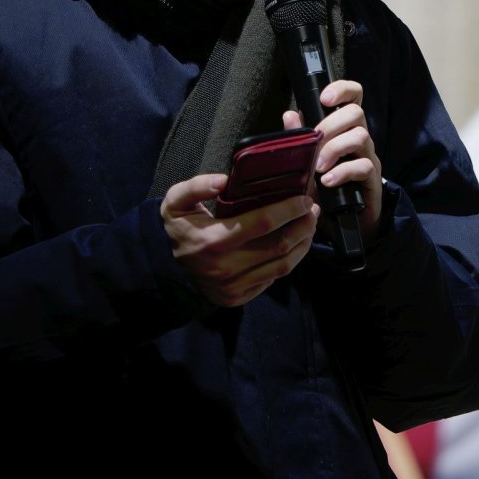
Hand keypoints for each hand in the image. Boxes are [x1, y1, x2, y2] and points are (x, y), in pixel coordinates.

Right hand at [161, 174, 319, 308]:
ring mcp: (234, 287)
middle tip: (313, 210)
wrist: (165, 265)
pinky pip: (272, 279)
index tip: (304, 198)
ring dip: (303, 244)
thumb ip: (197, 186)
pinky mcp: (238, 297)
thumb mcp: (176, 200)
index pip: (262, 223)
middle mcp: (226, 268)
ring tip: (310, 226)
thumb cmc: (177, 227)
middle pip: (279, 246)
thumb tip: (223, 180)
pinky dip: (289, 261)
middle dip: (303, 226)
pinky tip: (295, 245)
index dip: (288, 210)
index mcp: (213, 240)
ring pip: (282, 266)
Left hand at [284, 78, 382, 240]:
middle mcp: (359, 136)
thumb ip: (300, 139)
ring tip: (318, 167)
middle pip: (356, 113)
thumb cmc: (325, 186)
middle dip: (332, 124)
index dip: (342, 89)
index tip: (324, 98)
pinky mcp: (372, 178)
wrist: (344, 221)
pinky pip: (364, 166)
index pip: (354, 96)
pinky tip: (328, 181)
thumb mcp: (307, 162)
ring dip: (335, 148)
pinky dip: (343, 172)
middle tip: (315, 143)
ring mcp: (368, 157)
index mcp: (344, 127)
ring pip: (361, 136)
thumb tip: (289, 115)